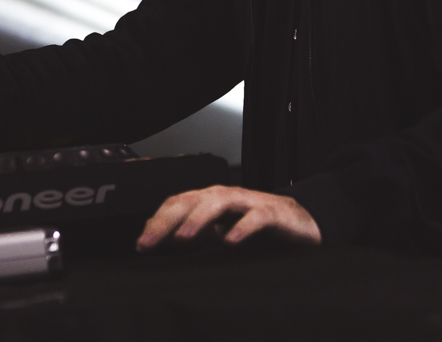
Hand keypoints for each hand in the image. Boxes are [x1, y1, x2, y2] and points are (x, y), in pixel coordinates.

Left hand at [136, 185, 321, 250]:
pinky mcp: (272, 213)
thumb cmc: (257, 226)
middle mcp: (225, 196)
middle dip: (167, 220)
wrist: (300, 222)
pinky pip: (255, 217)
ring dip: (198, 219)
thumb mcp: (219, 231)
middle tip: (149, 243)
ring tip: (182, 238)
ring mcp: (248, 202)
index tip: (141, 245)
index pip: (176, 204)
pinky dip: (241, 228)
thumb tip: (160, 237)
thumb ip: (193, 232)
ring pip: (218, 202)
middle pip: (191, 200)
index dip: (156, 222)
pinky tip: (230, 242)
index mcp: (209, 200)